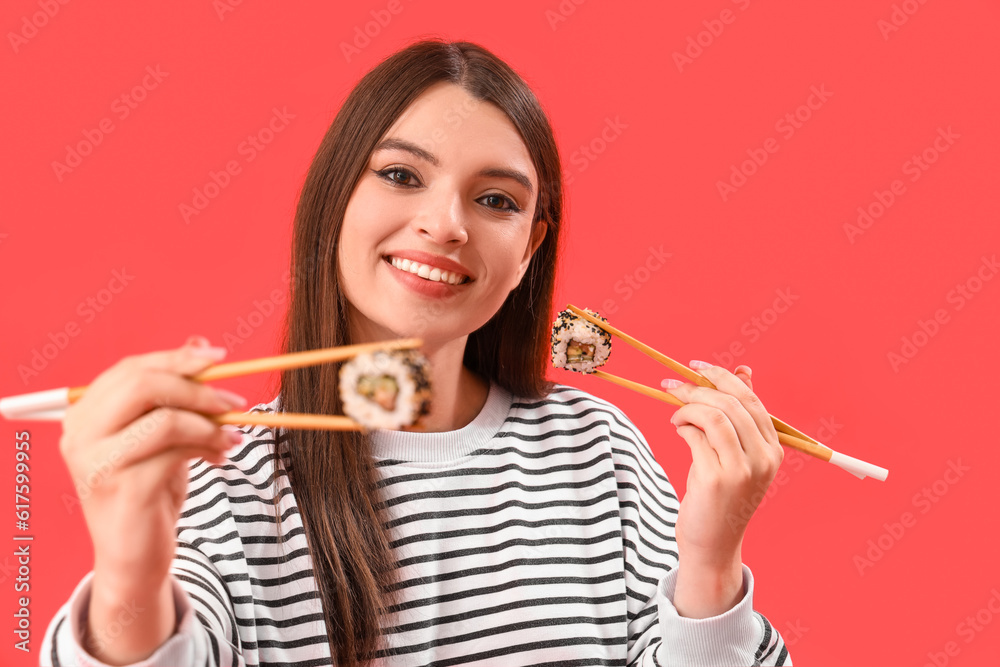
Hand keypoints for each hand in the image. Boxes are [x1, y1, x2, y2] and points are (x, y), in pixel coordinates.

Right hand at [58, 336, 246, 662]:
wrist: (134, 556)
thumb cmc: (147, 490)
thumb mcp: (161, 435)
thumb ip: (174, 392)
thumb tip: (200, 343)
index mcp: (83, 415)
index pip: (131, 369)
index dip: (177, 358)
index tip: (220, 357)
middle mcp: (81, 435)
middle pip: (143, 384)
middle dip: (198, 387)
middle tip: (235, 402)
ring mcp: (98, 462)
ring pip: (166, 418)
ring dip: (210, 423)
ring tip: (232, 437)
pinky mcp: (123, 487)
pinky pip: (176, 450)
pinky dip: (209, 446)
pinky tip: (221, 456)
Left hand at [660, 362, 782, 616]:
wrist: (712, 544)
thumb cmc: (720, 495)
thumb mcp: (736, 453)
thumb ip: (739, 414)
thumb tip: (744, 370)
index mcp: (773, 449)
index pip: (750, 399)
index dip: (721, 376)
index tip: (694, 366)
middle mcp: (763, 459)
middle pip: (731, 403)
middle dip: (697, 388)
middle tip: (671, 386)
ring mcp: (742, 470)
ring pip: (713, 415)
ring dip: (686, 407)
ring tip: (675, 415)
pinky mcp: (717, 480)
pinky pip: (695, 436)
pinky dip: (682, 426)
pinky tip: (677, 430)